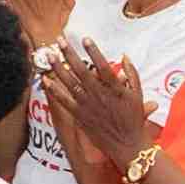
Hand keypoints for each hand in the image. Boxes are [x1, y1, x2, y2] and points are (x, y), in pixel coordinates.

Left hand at [46, 41, 157, 170]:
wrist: (127, 144)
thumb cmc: (134, 119)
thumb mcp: (138, 95)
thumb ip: (132, 74)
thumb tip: (124, 56)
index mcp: (115, 89)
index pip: (103, 66)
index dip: (94, 52)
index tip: (85, 39)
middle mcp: (100, 96)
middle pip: (82, 71)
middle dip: (70, 54)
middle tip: (60, 41)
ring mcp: (88, 106)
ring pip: (70, 84)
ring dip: (58, 68)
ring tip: (50, 55)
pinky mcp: (80, 116)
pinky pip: (65, 101)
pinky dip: (54, 91)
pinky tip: (46, 80)